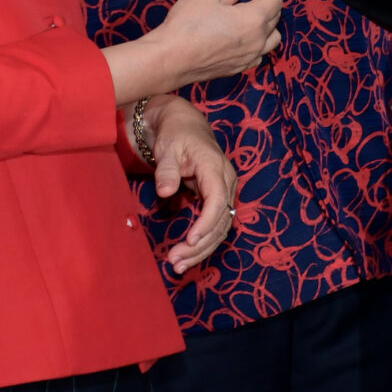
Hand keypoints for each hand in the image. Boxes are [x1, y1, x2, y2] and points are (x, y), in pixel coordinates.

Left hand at [144, 94, 237, 273]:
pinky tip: (187, 256)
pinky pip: (215, 225)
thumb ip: (167, 170)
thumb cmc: (175, 135)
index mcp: (216, 167)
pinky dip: (203, 242)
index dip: (206, 223)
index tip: (190, 240)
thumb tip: (165, 191)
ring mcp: (225, 192)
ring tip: (179, 266)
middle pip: (220, 221)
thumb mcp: (167, 149)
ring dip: (202, 250)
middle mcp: (226, 182)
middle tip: (175, 262)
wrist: (185, 125)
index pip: (217, 201)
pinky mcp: (219, 200)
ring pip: (220, 228)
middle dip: (200, 245)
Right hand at [146, 0, 282, 89]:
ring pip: (270, 41)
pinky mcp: (236, 70)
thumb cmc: (187, 25)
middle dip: (266, 3)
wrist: (170, 59)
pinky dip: (255, 44)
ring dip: (265, 27)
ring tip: (249, 18)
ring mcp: (248, 58)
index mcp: (254, 19)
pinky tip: (240, 38)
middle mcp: (257, 41)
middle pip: (275, 19)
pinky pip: (256, 55)